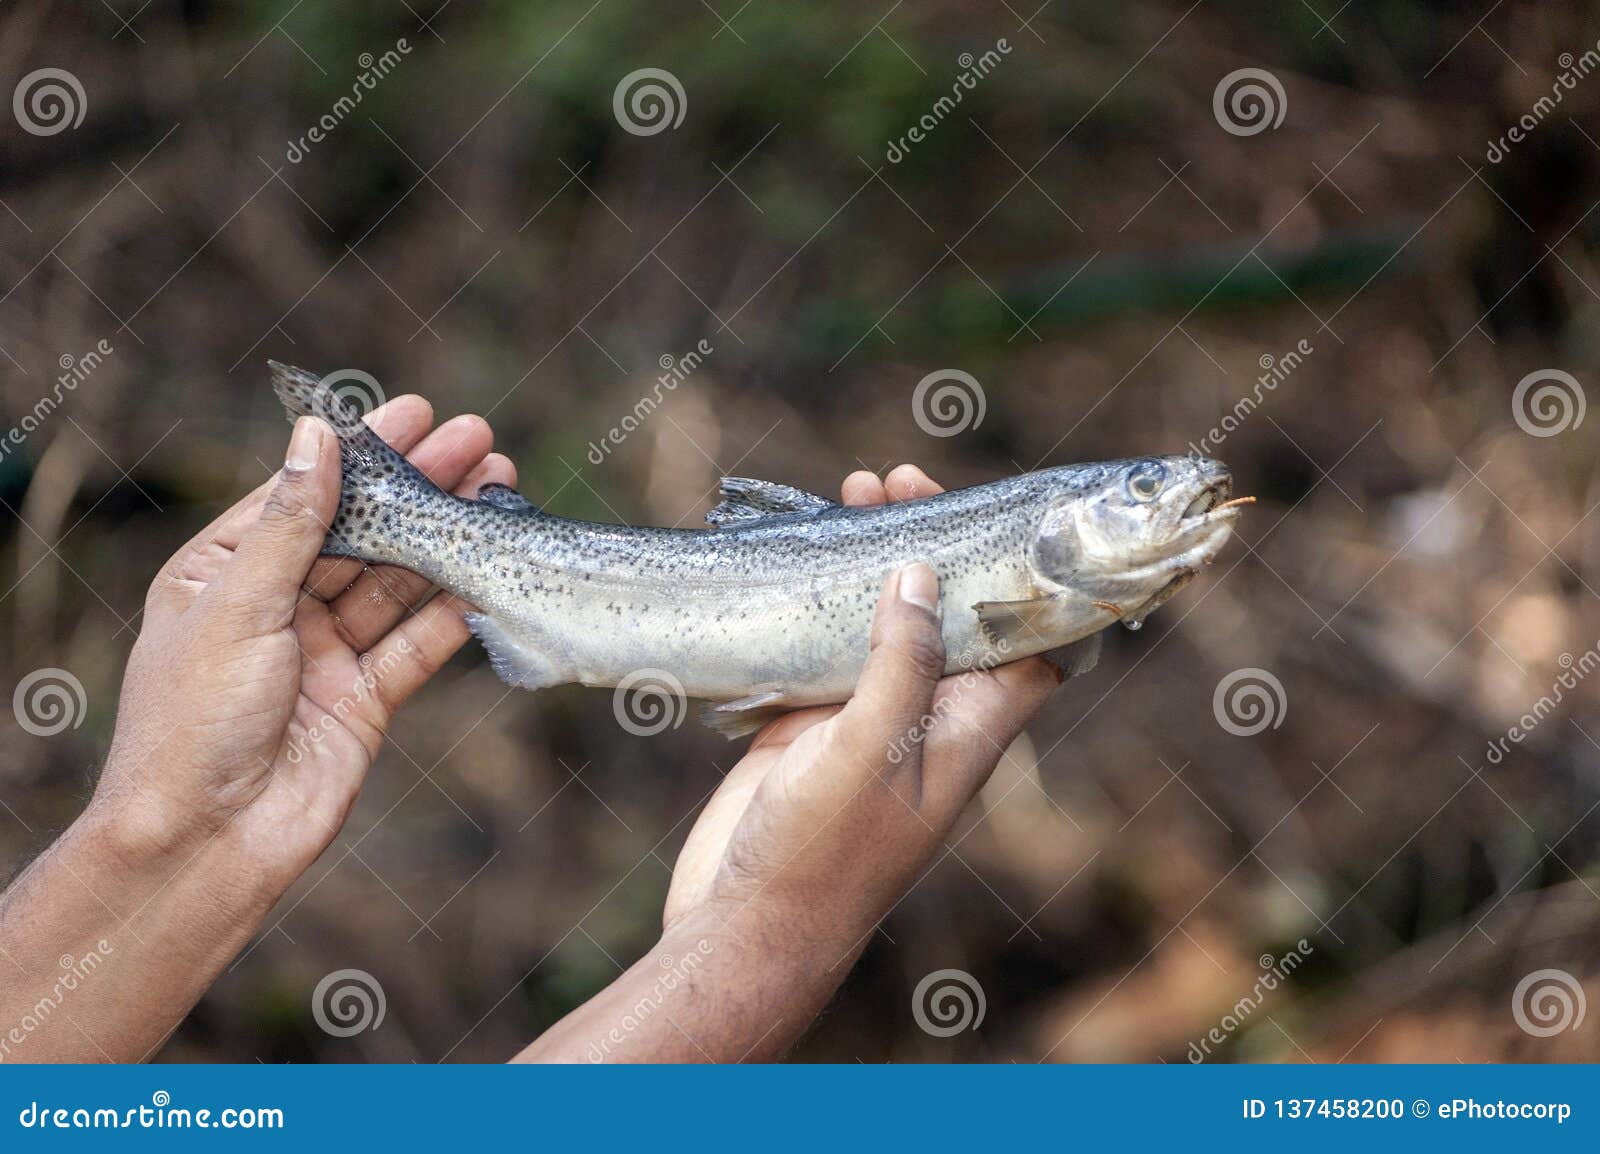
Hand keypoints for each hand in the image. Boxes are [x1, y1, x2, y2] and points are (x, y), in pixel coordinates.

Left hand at [95, 398, 513, 884]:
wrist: (206, 844)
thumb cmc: (191, 723)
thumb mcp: (236, 607)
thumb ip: (290, 524)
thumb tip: (317, 437)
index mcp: (223, 575)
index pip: (303, 496)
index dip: (361, 453)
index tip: (414, 412)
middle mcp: (276, 608)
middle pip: (361, 534)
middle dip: (419, 489)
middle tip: (479, 442)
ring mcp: (324, 655)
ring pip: (397, 584)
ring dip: (446, 541)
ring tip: (498, 494)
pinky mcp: (365, 701)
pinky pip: (416, 646)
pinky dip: (454, 614)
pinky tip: (489, 576)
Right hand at [664, 463, 1059, 941]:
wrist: (745, 925)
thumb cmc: (824, 855)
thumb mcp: (873, 752)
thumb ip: (901, 663)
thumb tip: (923, 574)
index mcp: (969, 730)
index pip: (1030, 640)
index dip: (1026, 577)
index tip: (1004, 514)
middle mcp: (929, 718)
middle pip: (954, 613)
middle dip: (937, 543)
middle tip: (899, 481)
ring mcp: (869, 718)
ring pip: (888, 620)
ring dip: (877, 559)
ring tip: (853, 493)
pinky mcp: (813, 721)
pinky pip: (830, 643)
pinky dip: (825, 595)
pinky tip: (806, 551)